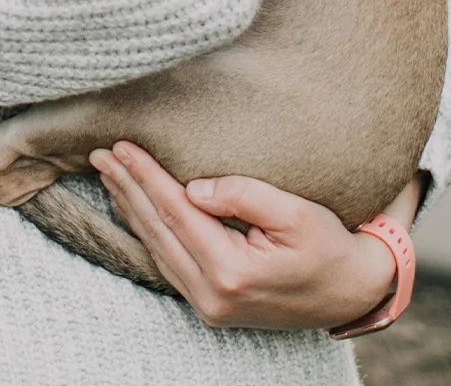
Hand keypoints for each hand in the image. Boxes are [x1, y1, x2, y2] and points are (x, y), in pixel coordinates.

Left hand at [91, 141, 416, 330]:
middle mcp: (212, 295)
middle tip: (100, 153)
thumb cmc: (328, 247)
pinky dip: (148, 231)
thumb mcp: (296, 213)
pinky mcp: (211, 305)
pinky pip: (168, 262)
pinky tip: (135, 209)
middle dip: (127, 188)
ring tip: (109, 174)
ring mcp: (209, 306)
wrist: (350, 293)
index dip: (146, 175)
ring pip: (157, 247)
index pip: (175, 211)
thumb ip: (244, 195)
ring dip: (131, 208)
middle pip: (158, 230)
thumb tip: (194, 187)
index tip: (122, 144)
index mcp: (231, 272)